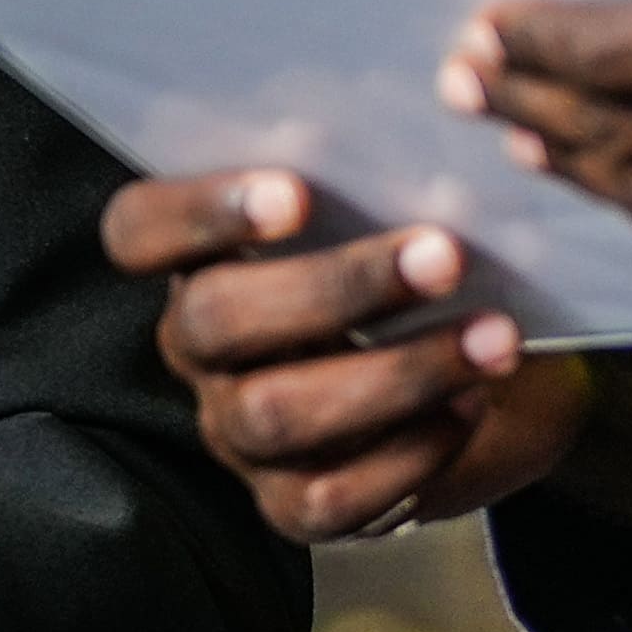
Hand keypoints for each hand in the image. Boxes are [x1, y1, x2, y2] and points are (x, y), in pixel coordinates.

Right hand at [104, 171, 631, 548]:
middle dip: (334, 287)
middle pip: (212, 321)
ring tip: (492, 339)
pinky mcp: (294, 506)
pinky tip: (471, 403)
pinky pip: (329, 497)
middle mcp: (202, 350)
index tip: (295, 192)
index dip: (198, 212)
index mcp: (201, 259)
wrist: (487, 378)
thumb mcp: (400, 213)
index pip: (139, 232)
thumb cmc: (426, 268)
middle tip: (443, 254)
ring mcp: (239, 433)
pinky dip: (409, 451)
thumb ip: (380, 178)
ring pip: (273, 413)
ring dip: (393, 373)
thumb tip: (430, 125)